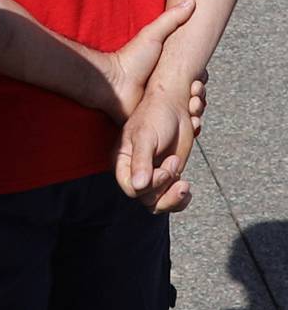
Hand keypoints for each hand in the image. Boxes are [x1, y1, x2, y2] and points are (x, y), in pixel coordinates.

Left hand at [95, 0, 195, 120]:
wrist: (112, 84)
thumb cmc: (131, 58)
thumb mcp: (153, 35)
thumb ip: (172, 19)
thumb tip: (192, 1)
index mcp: (170, 72)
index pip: (196, 78)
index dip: (202, 81)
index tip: (200, 80)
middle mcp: (168, 90)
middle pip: (197, 98)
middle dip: (201, 99)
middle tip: (196, 98)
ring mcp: (163, 107)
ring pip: (192, 115)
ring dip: (198, 114)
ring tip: (194, 110)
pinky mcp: (158, 122)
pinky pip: (181, 129)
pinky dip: (192, 129)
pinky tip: (193, 126)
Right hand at [117, 88, 196, 214]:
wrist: (173, 106)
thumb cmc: (155, 116)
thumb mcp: (146, 137)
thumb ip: (141, 161)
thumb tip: (137, 186)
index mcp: (123, 162)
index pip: (131, 189)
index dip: (150, 186)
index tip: (165, 171)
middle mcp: (135, 172)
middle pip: (146, 199)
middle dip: (164, 188)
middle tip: (175, 164)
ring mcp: (152, 175)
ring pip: (158, 203)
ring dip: (173, 197)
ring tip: (184, 184)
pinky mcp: (168, 175)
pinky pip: (170, 198)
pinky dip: (180, 199)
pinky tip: (186, 190)